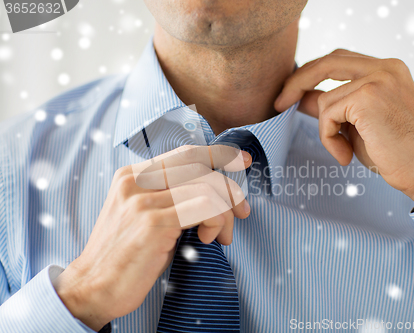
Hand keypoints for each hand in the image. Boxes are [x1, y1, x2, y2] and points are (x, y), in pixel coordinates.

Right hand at [53, 145, 251, 330]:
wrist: (93, 287)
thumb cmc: (126, 254)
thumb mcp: (145, 214)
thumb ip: (171, 195)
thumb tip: (214, 190)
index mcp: (132, 175)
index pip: (185, 153)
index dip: (218, 153)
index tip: (241, 161)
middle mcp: (136, 181)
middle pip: (200, 164)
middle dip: (230, 187)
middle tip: (242, 211)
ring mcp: (143, 200)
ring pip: (207, 186)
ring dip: (225, 212)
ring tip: (220, 236)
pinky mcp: (153, 222)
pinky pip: (205, 206)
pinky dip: (217, 220)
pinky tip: (207, 239)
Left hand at [275, 49, 413, 207]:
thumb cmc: (396, 152)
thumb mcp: (358, 124)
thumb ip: (334, 106)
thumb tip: (301, 98)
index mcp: (388, 70)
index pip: (339, 60)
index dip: (311, 74)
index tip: (290, 94)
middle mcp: (385, 67)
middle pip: (327, 62)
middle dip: (298, 82)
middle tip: (279, 103)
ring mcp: (378, 79)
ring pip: (325, 99)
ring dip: (326, 130)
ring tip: (343, 152)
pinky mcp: (367, 96)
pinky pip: (327, 114)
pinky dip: (329, 138)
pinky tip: (345, 155)